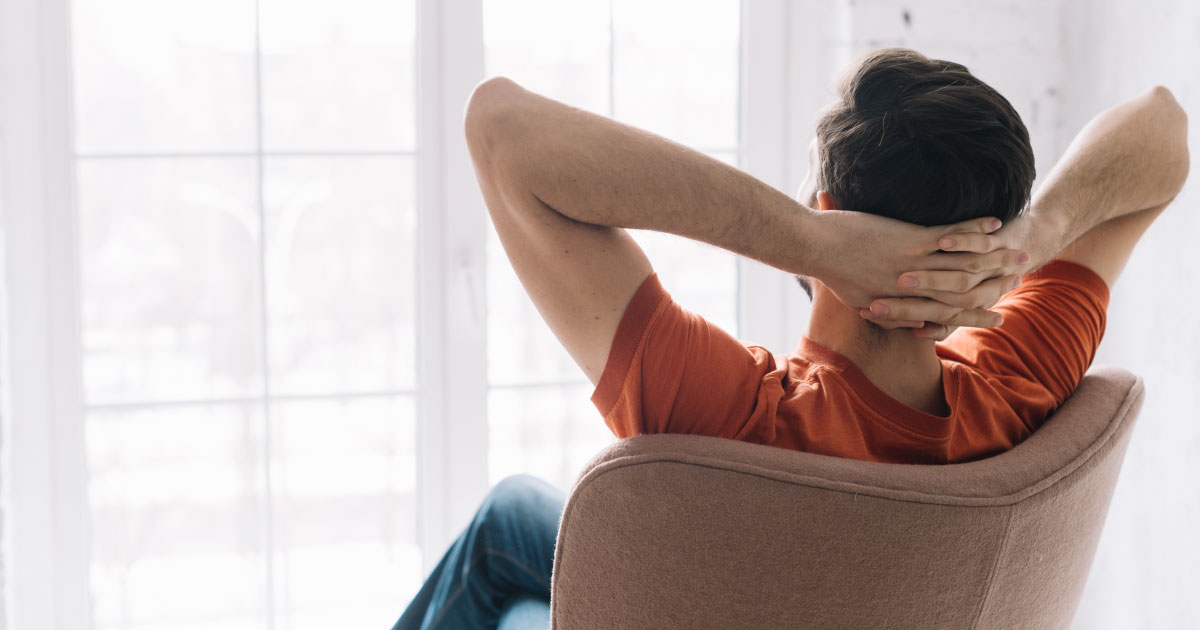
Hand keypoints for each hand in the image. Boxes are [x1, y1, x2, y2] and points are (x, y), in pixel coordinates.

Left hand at [810, 210, 1031, 330]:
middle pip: (964, 293)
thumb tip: (882, 311)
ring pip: (965, 265)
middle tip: (1019, 281)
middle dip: (995, 287)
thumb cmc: (827, 268)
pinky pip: (953, 237)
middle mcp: (913, 291)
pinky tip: (996, 223)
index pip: (945, 314)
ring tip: (1018, 250)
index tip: (993, 314)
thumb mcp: (854, 298)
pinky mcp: (912, 242)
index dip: (972, 314)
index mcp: (900, 305)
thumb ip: (877, 307)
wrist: (814, 247)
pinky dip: (976, 230)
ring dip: (995, 256)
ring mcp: (915, 267)